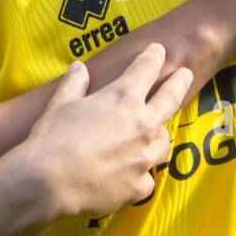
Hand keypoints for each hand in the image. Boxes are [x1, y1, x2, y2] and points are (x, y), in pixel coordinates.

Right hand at [22, 43, 192, 218]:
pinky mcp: (139, 186)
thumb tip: (79, 66)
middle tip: (187, 74)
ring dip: (159, 134)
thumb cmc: (52, 138)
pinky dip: (141, 173)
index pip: (146, 69)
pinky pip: (148, 177)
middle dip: (180, 82)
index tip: (159, 50)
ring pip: (164, 141)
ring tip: (155, 132)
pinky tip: (131, 174)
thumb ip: (74, 83)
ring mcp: (144, 157)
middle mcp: (142, 124)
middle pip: (170, 99)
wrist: (49, 182)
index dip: (153, 56)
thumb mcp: (60, 103)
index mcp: (123, 98)